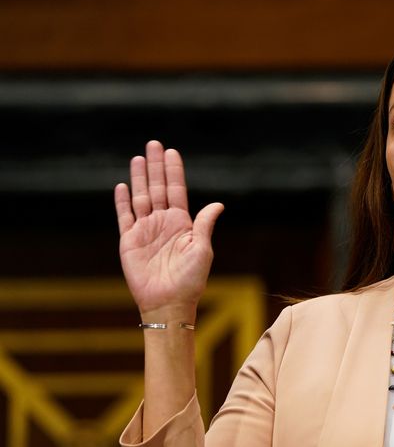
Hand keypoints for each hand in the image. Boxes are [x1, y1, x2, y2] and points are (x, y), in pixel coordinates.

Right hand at [114, 141, 223, 313]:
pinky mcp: (129, 241)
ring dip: (140, 178)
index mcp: (182, 223)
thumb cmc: (190, 279)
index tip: (172, 152)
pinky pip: (124, 216)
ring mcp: (145, 230)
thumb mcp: (202, 250)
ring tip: (138, 158)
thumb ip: (205, 225)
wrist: (168, 302)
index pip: (177, 190)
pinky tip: (122, 185)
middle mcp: (163, 223)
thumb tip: (218, 204)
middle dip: (156, 166)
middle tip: (153, 144)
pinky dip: (122, 201)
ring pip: (141, 197)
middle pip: (158, 188)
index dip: (174, 172)